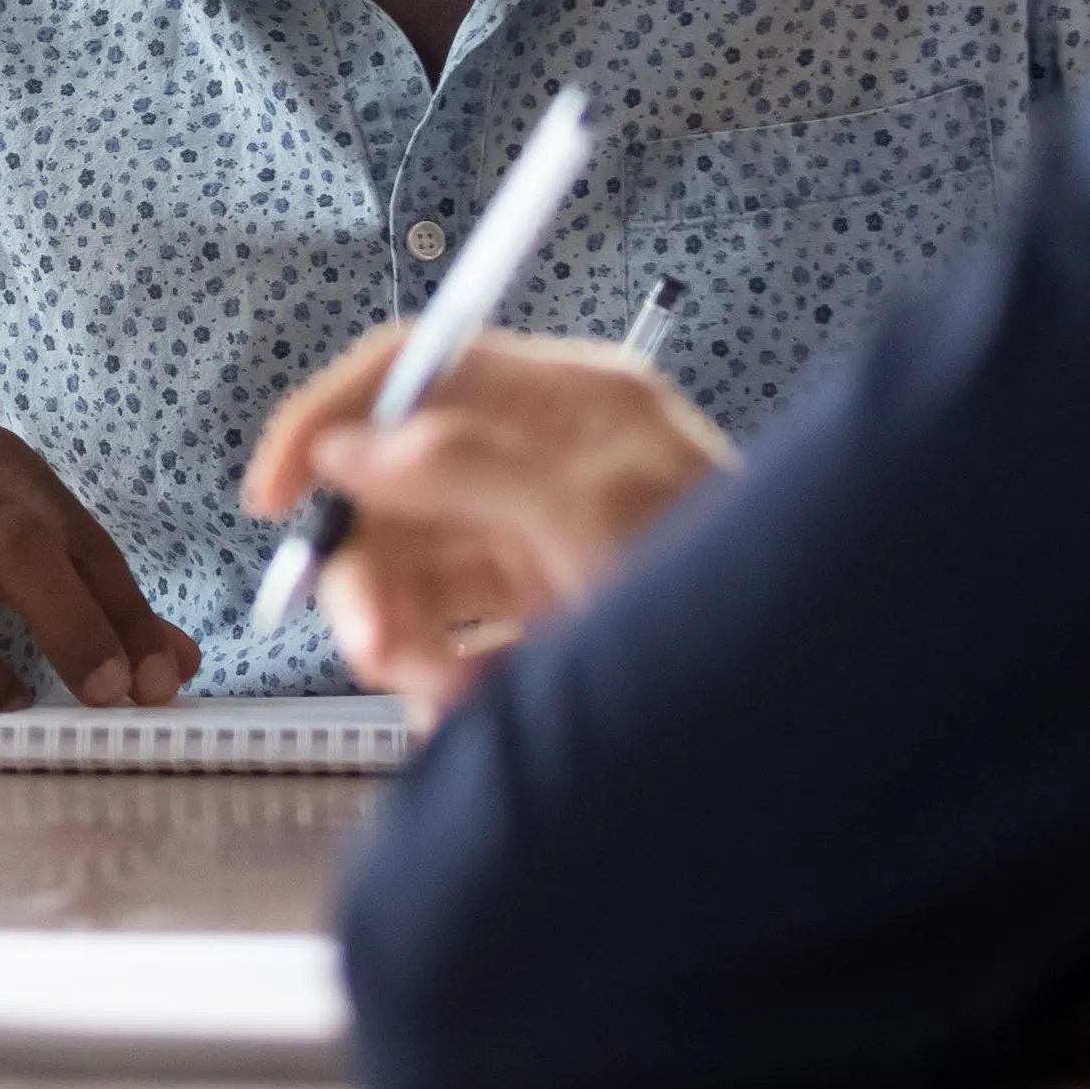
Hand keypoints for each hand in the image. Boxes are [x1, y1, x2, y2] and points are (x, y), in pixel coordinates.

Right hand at [240, 328, 733, 722]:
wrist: (815, 720)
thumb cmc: (742, 599)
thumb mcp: (597, 522)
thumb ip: (469, 470)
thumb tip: (357, 443)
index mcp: (572, 405)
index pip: (418, 368)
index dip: (330, 416)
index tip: (274, 493)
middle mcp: (551, 465)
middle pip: (397, 486)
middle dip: (369, 568)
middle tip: (377, 641)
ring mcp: (548, 544)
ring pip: (415, 573)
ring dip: (403, 638)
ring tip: (442, 692)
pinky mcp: (548, 622)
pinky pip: (453, 641)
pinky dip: (443, 682)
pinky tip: (473, 711)